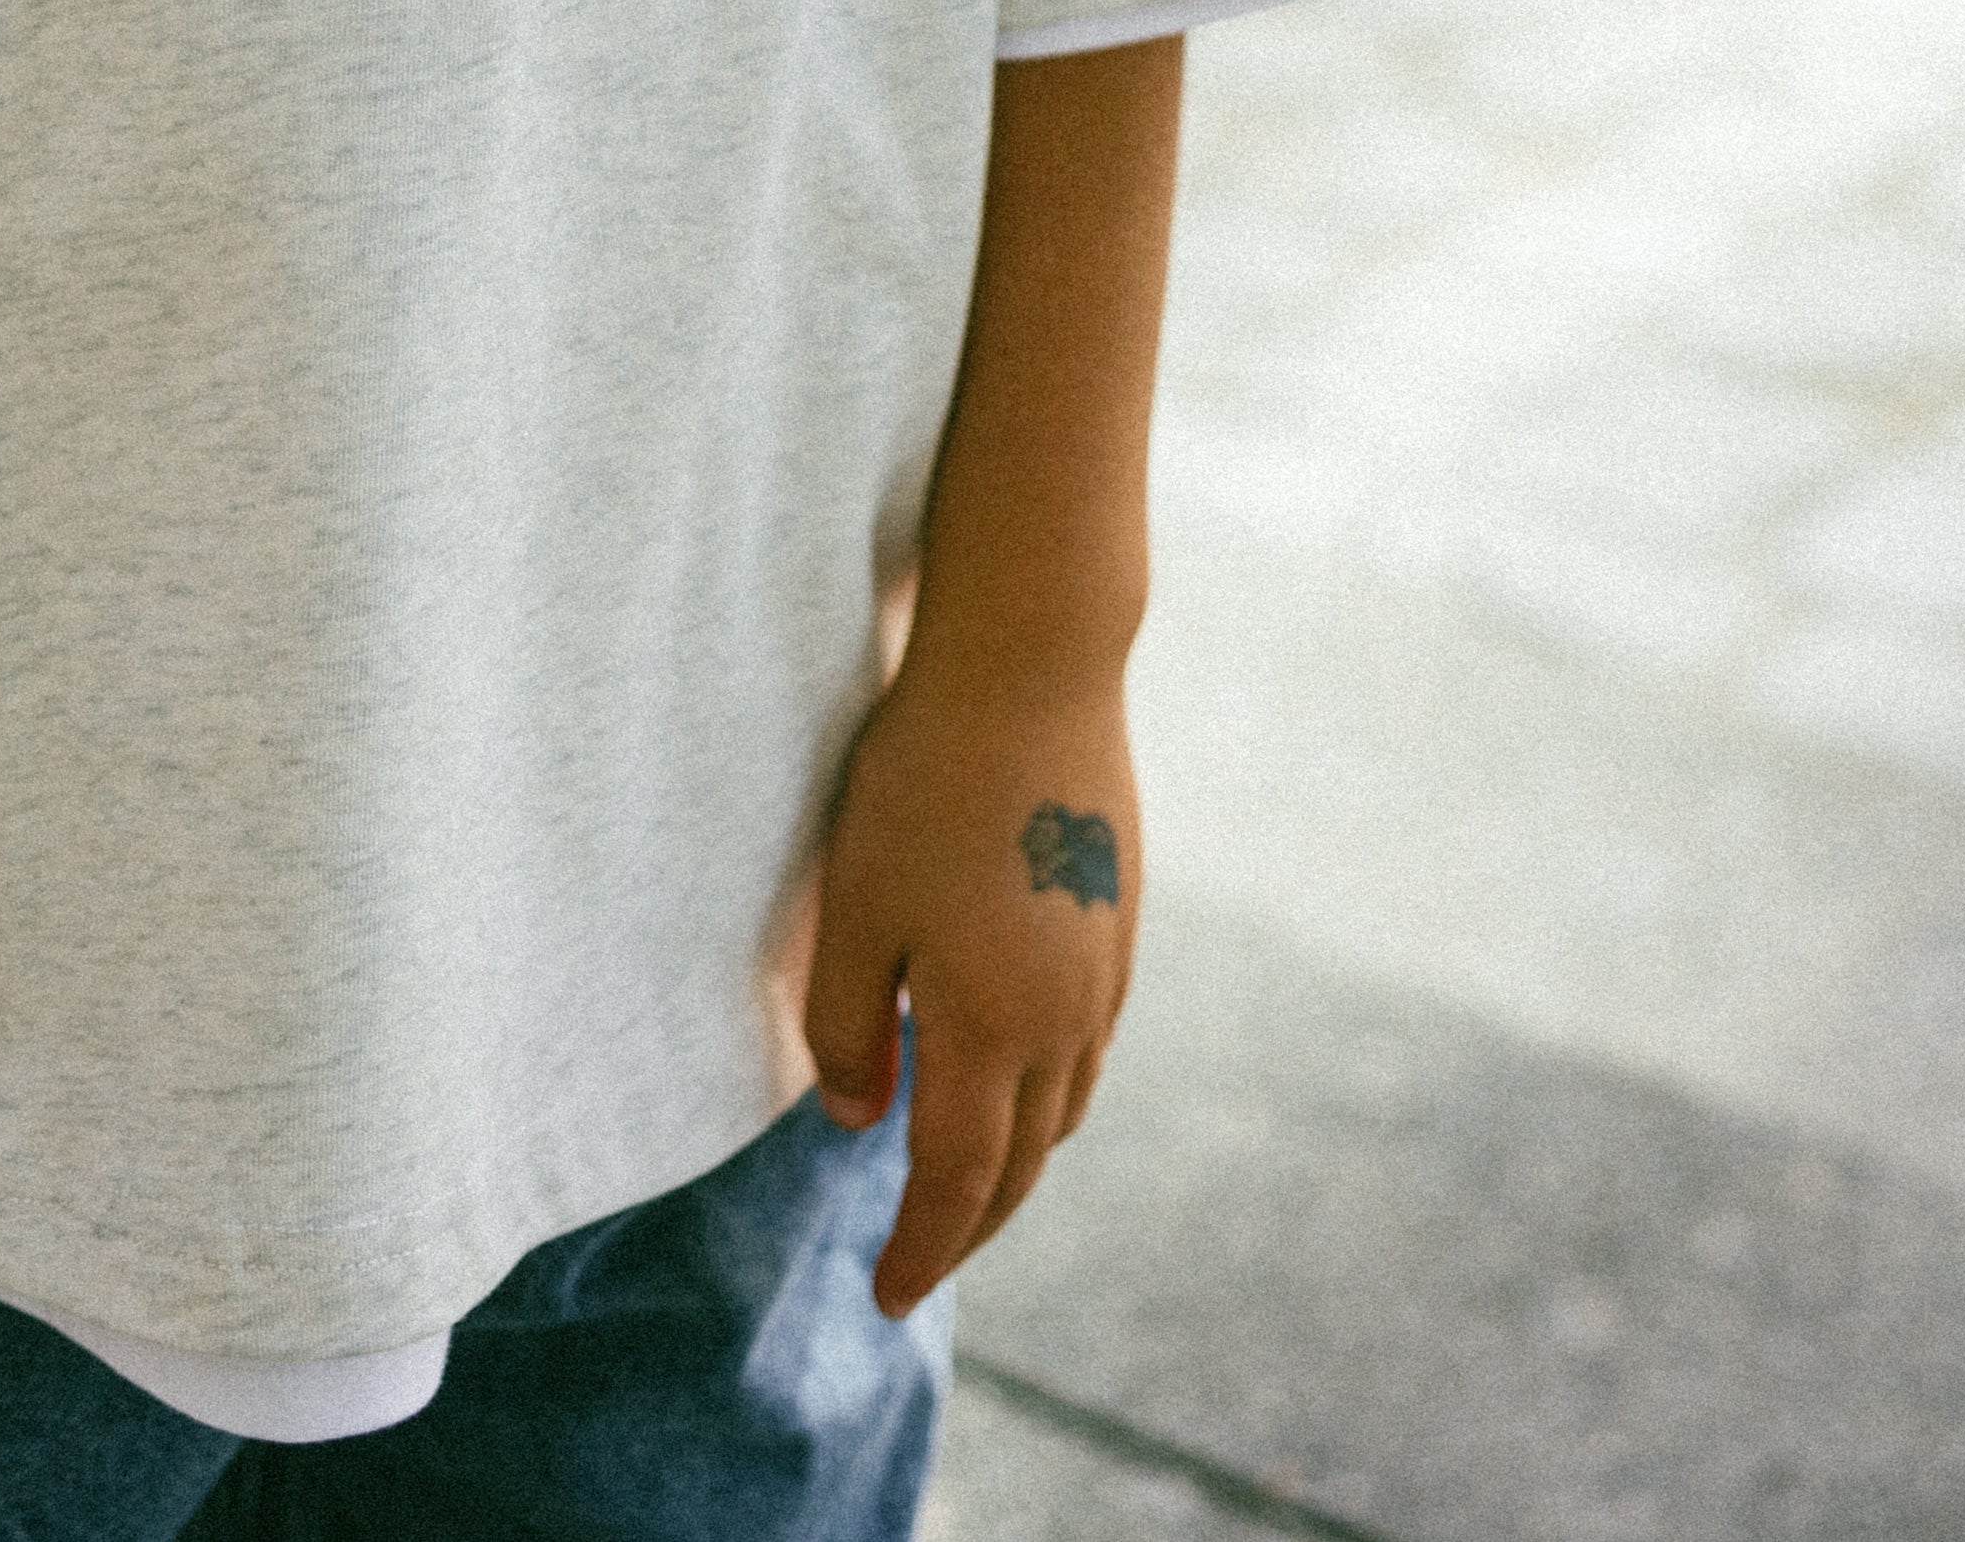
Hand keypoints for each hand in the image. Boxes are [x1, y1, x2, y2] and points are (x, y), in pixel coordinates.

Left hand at [801, 658, 1138, 1312]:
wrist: (1035, 666)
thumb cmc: (923, 781)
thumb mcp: (852, 905)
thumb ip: (845, 1026)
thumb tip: (854, 1119)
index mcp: (991, 1028)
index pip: (955, 1182)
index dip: (922, 1249)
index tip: (886, 1296)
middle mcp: (1064, 1020)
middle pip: (1020, 1164)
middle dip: (968, 1227)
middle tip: (919, 1259)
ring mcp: (1103, 970)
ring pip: (1063, 1108)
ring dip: (1014, 1162)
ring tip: (960, 1176)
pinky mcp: (1118, 919)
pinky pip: (1087, 1047)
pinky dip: (1047, 1093)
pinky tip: (1015, 1072)